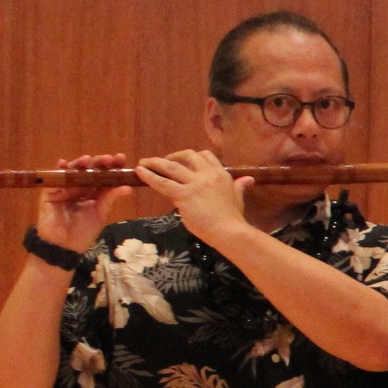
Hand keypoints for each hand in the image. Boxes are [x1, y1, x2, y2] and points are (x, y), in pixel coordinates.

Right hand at [33, 154, 133, 252]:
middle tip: (109, 158)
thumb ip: (110, 198)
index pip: (105, 176)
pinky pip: (55, 179)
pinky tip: (64, 163)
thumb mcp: (100, 213)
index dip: (113, 167)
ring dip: (80, 164)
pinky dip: (59, 171)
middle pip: (90, 171)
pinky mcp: (50, 192)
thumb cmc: (84, 231)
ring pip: (74, 172)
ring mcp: (65, 188)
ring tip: (88, 159)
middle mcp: (81, 187)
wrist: (65, 246)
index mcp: (95, 192)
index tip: (122, 159)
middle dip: (99, 163)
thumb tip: (128, 188)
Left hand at [137, 150, 252, 243]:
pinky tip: (139, 172)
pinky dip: (149, 176)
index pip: (205, 156)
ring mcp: (195, 184)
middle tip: (162, 162)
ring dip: (155, 162)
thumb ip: (239, 186)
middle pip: (188, 156)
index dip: (192, 157)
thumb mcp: (238, 198)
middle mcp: (208, 174)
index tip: (182, 161)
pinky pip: (162, 182)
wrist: (229, 231)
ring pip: (171, 166)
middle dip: (173, 156)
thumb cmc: (233, 218)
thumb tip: (248, 179)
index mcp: (221, 175)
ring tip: (143, 163)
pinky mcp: (183, 195)